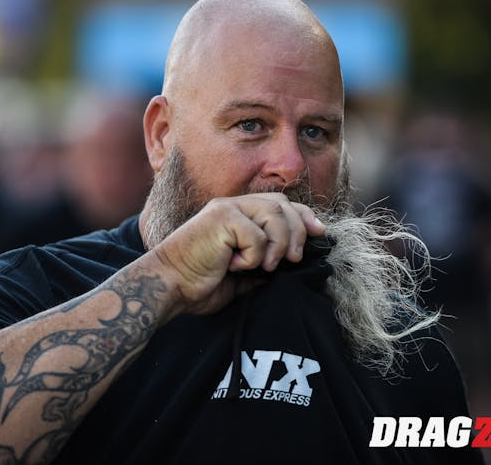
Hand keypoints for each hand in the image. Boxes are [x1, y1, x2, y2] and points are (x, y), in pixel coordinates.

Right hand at [151, 193, 324, 316]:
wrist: (170, 286)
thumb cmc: (198, 284)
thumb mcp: (240, 276)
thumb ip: (263, 265)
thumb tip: (290, 266)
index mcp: (237, 215)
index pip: (280, 204)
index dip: (303, 216)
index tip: (320, 233)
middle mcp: (232, 206)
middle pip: (282, 204)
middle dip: (297, 232)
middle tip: (293, 259)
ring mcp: (226, 209)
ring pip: (274, 215)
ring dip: (278, 245)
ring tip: (264, 267)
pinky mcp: (221, 218)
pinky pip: (257, 234)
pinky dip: (254, 256)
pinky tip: (234, 265)